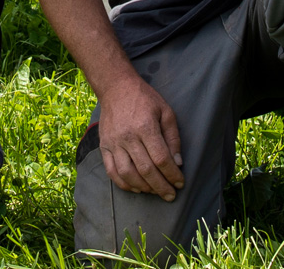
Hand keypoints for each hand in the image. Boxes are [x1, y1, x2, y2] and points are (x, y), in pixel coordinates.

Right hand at [96, 75, 184, 199]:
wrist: (116, 88)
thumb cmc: (144, 99)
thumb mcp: (166, 112)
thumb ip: (173, 138)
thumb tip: (177, 163)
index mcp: (145, 127)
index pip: (161, 159)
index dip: (172, 175)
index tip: (180, 183)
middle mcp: (127, 137)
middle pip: (145, 170)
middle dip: (161, 186)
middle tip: (170, 195)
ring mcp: (113, 143)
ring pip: (127, 174)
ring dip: (144, 188)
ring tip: (155, 192)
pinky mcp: (104, 146)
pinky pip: (112, 172)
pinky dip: (124, 184)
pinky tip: (136, 188)